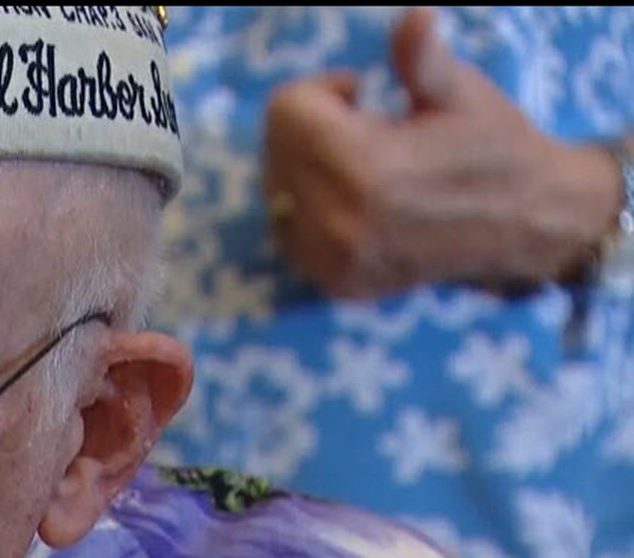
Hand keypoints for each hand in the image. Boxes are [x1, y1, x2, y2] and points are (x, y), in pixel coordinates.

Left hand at [261, 7, 623, 299]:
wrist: (528, 222)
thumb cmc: (493, 147)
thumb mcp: (460, 95)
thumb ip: (420, 61)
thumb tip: (415, 18)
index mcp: (366, 168)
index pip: (287, 110)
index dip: (325, 91)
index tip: (363, 96)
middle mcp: (341, 221)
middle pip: (277, 151)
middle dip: (310, 130)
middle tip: (363, 131)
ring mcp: (336, 260)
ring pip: (276, 196)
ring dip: (303, 172)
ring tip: (359, 166)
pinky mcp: (338, 283)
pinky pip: (289, 236)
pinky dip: (306, 212)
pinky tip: (350, 201)